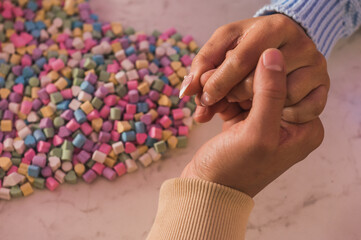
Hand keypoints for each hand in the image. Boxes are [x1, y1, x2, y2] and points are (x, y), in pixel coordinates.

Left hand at [180, 14, 329, 123]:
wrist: (280, 48)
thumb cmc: (246, 49)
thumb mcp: (222, 48)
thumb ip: (202, 67)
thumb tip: (187, 92)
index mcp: (273, 26)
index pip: (241, 60)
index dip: (219, 82)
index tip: (205, 98)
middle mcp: (301, 43)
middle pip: (260, 80)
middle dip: (235, 94)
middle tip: (227, 98)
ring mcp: (316, 65)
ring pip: (281, 97)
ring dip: (258, 106)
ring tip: (247, 101)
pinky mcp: (324, 87)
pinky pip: (304, 110)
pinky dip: (283, 115)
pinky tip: (270, 110)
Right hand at [180, 49, 323, 196]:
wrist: (206, 191)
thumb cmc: (233, 170)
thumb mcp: (257, 133)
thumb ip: (269, 93)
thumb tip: (274, 53)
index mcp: (304, 127)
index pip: (288, 82)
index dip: (258, 74)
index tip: (233, 75)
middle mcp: (288, 122)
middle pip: (266, 83)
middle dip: (235, 84)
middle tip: (212, 87)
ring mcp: (266, 121)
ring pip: (246, 88)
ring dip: (222, 91)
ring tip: (205, 100)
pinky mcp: (246, 122)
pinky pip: (235, 99)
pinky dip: (219, 100)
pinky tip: (206, 109)